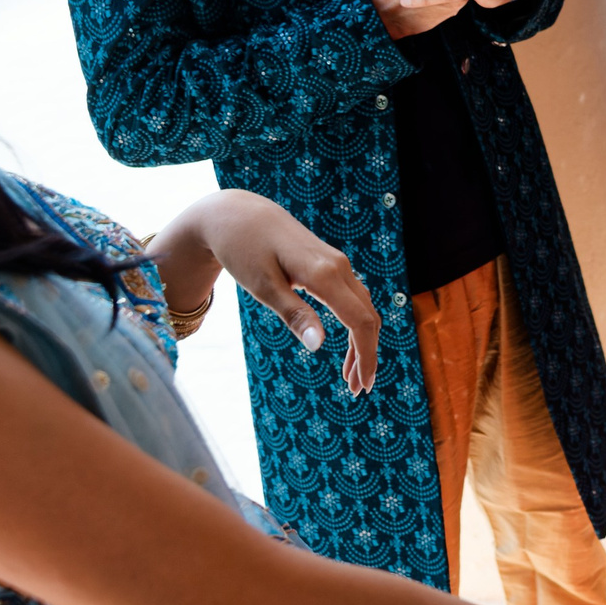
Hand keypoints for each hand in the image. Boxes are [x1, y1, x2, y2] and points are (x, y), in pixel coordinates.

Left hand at [160, 189, 380, 393]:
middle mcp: (339, 266)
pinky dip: (354, 324)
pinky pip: (353, 298)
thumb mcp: (263, 287)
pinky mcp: (330, 264)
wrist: (238, 214)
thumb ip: (294, 315)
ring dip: (361, 341)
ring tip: (349, 374)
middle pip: (368, 317)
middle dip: (366, 354)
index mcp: (325, 274)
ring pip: (363, 307)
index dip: (365, 356)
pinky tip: (344, 341)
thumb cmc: (244, 250)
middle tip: (356, 390)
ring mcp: (337, 263)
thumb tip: (320, 347)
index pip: (360, 321)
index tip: (361, 387)